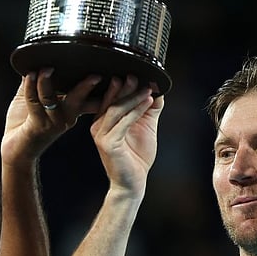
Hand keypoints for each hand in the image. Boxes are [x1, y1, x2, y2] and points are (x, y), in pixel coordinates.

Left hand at [1, 69, 101, 162]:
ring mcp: (53, 122)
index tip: (109, 76)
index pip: (91, 99)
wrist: (16, 149)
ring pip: (54, 99)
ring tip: (46, 69)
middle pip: (80, 99)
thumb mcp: (35, 97)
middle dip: (87, 86)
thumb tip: (39, 56)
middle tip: (94, 75)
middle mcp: (66, 117)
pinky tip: (29, 75)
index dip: (102, 90)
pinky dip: (31, 86)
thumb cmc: (26, 123)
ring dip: (47, 81)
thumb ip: (39, 79)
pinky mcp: (38, 125)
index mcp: (71, 110)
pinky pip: (35, 102)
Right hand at [90, 76, 162, 193]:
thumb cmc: (135, 157)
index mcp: (103, 121)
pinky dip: (136, 110)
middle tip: (137, 74)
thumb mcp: (145, 127)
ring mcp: (101, 135)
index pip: (111, 98)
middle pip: (112, 100)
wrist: (132, 183)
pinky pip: (123, 123)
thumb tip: (157, 89)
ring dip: (133, 96)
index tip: (138, 72)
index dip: (123, 85)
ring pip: (116, 109)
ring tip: (147, 88)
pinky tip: (147, 101)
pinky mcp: (108, 144)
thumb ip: (148, 109)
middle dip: (125, 86)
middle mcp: (98, 126)